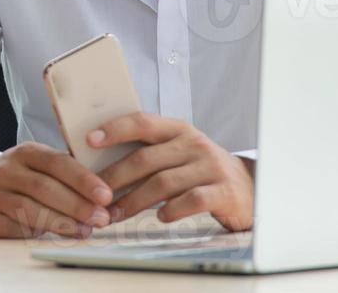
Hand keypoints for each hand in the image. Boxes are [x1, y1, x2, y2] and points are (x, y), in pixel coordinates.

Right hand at [0, 143, 113, 238]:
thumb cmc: (16, 177)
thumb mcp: (35, 164)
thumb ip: (64, 174)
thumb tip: (104, 196)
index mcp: (25, 153)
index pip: (57, 162)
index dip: (83, 179)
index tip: (106, 195)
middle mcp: (6, 170)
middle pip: (43, 187)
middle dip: (76, 205)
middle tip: (100, 218)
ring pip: (27, 209)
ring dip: (59, 222)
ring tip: (83, 231)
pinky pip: (10, 227)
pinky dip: (33, 233)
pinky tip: (51, 237)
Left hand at [89, 113, 253, 230]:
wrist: (249, 186)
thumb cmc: (200, 169)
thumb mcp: (178, 151)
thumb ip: (149, 152)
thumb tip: (100, 163)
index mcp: (177, 129)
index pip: (142, 122)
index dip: (114, 129)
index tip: (88, 140)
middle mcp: (193, 143)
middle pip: (145, 159)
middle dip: (115, 179)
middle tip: (95, 196)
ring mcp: (210, 166)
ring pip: (163, 183)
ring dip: (134, 201)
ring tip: (117, 214)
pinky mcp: (224, 191)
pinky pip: (192, 200)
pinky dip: (172, 210)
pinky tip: (159, 217)